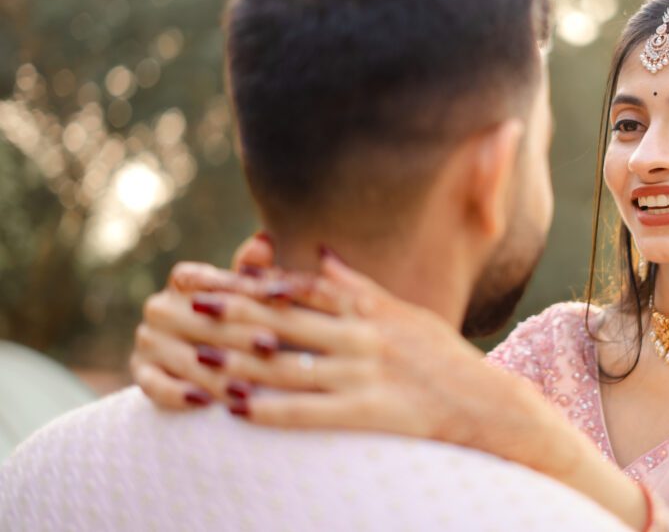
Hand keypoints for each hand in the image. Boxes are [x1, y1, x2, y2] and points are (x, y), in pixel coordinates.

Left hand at [130, 240, 668, 530]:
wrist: (488, 405)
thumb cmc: (444, 357)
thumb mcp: (407, 312)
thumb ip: (360, 285)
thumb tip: (323, 255)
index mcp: (368, 308)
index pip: (298, 288)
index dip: (247, 283)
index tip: (205, 278)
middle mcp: (363, 336)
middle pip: (282, 321)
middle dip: (227, 315)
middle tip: (178, 308)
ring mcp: (366, 375)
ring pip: (290, 364)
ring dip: (235, 360)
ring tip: (190, 356)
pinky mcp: (371, 413)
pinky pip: (312, 411)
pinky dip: (272, 410)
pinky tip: (236, 409)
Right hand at [131, 232, 328, 407]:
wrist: (213, 359)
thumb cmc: (245, 319)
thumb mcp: (253, 296)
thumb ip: (255, 273)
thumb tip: (263, 241)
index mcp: (185, 279)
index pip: (214, 281)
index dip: (249, 289)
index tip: (284, 297)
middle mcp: (161, 306)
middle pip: (201, 322)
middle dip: (240, 334)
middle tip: (272, 346)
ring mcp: (148, 340)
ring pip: (184, 357)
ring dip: (216, 373)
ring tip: (248, 386)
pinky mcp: (141, 373)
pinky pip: (155, 386)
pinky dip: (177, 394)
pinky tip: (203, 402)